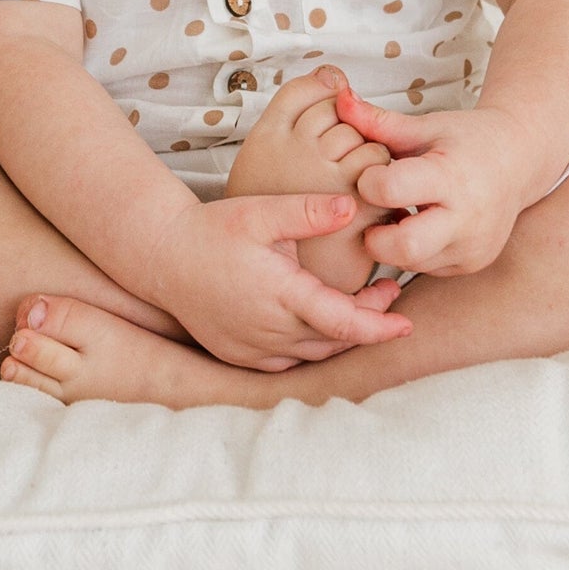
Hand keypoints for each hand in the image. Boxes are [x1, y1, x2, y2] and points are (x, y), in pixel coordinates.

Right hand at [149, 191, 411, 370]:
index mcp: (278, 294)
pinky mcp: (240, 356)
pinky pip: (289, 361)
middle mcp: (268, 331)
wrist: (162, 255)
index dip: (378, 326)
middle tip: (388, 292)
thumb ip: (309, 211)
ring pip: (314, 353)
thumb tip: (353, 207)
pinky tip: (322, 321)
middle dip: (368, 322)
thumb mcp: (261, 212)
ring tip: (364, 304)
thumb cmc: (212, 229)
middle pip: (334, 339)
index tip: (406, 324)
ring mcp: (252, 349)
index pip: (342, 322)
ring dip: (342, 334)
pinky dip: (313, 347)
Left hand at [335, 93, 534, 276]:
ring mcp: (472, 247)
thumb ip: (379, 121)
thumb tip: (339, 99)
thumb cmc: (468, 139)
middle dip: (374, 234)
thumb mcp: (426, 125)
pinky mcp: (471, 264)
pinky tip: (414, 225)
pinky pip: (426, 269)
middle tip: (371, 211)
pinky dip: (411, 253)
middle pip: (403, 246)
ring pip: (410, 263)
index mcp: (452, 175)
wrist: (519, 160)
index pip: (392, 189)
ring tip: (394, 214)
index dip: (370, 181)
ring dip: (391, 245)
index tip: (371, 173)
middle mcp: (467, 218)